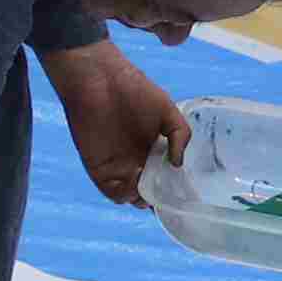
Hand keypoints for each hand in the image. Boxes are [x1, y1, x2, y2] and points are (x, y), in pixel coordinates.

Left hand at [45, 36, 191, 206]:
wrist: (100, 81)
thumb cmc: (135, 89)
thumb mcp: (168, 110)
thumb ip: (180, 136)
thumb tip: (178, 164)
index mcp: (153, 148)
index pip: (164, 176)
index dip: (173, 187)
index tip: (183, 194)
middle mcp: (135, 159)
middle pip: (148, 190)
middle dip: (157, 199)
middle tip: (166, 199)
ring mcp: (116, 164)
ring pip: (130, 194)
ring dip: (140, 199)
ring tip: (150, 194)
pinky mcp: (98, 167)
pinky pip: (110, 190)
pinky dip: (122, 196)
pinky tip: (133, 191)